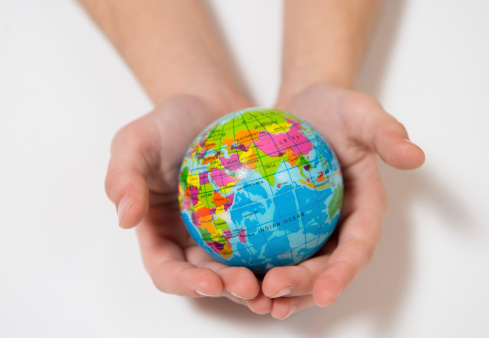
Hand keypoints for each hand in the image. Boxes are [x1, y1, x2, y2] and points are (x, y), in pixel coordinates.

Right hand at [104, 95, 272, 313]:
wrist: (209, 103)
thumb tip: (125, 219)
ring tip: (278, 281)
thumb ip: (122, 176)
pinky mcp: (250, 219)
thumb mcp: (135, 141)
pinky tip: (299, 251)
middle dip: (227, 290)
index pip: (167, 271)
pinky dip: (280, 251)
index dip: (186, 284)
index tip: (211, 281)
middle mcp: (190, 240)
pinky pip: (266, 239)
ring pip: (241, 267)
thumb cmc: (168, 121)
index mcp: (159, 233)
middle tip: (251, 286)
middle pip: (208, 278)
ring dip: (258, 281)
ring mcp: (222, 232)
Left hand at [261, 83, 424, 318]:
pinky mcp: (287, 221)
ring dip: (280, 289)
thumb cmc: (335, 107)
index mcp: (365, 208)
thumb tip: (415, 155)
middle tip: (272, 293)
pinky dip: (258, 264)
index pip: (358, 247)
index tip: (325, 294)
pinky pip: (273, 247)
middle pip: (325, 267)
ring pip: (299, 267)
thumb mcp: (361, 112)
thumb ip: (386, 133)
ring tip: (255, 300)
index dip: (344, 273)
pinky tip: (234, 273)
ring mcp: (313, 226)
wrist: (304, 104)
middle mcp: (340, 224)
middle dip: (303, 287)